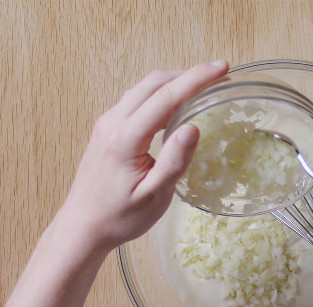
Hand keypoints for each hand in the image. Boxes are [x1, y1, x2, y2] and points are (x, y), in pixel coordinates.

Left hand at [60, 60, 228, 250]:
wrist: (83, 226)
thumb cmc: (120, 217)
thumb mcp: (155, 196)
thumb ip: (174, 162)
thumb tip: (193, 128)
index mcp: (126, 138)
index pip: (166, 97)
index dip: (196, 79)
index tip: (221, 68)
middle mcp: (113, 123)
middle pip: (153, 83)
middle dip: (188, 74)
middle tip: (217, 74)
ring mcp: (107, 124)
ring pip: (143, 88)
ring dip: (173, 82)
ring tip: (201, 86)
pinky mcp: (107, 130)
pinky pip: (136, 100)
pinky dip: (159, 94)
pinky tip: (175, 104)